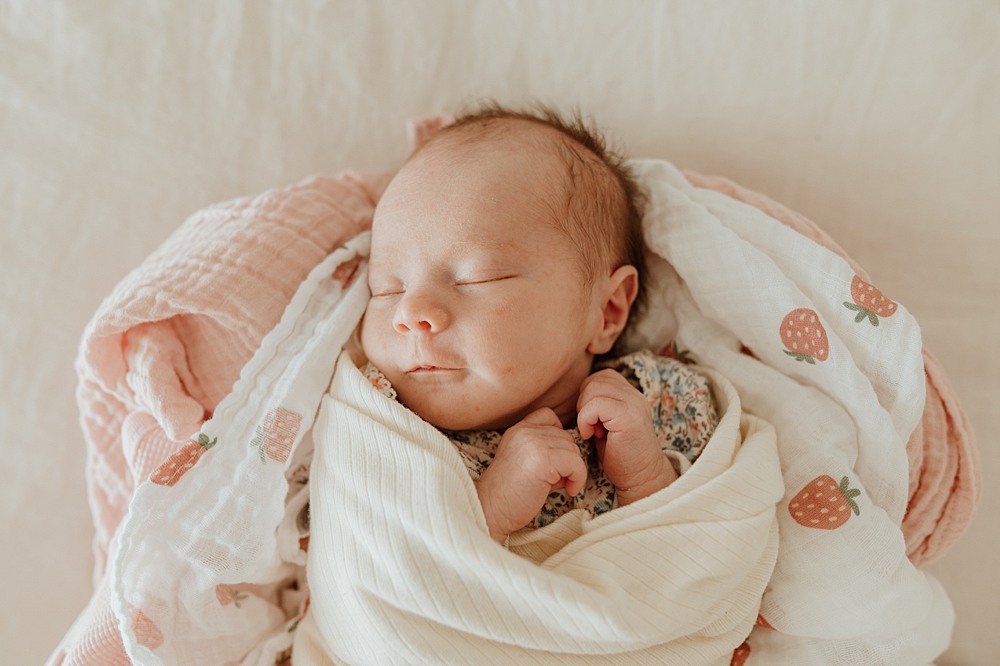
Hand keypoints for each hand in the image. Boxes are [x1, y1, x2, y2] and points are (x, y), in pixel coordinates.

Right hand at [475, 408, 587, 543]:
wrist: (490, 510)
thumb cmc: (509, 494)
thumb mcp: (525, 463)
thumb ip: (546, 452)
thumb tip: (574, 455)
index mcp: (518, 430)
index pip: (548, 416)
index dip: (559, 436)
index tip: (555, 459)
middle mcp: (524, 431)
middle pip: (566, 436)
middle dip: (567, 460)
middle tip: (557, 480)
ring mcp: (533, 443)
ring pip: (573, 450)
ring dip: (573, 470)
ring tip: (560, 485)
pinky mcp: (542, 459)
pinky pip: (576, 464)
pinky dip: (578, 478)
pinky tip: (568, 490)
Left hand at [577, 369, 675, 505]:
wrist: (640, 478)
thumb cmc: (619, 455)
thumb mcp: (606, 424)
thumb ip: (597, 406)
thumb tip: (577, 395)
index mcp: (630, 394)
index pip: (601, 376)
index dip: (588, 395)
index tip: (592, 420)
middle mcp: (635, 394)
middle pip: (595, 380)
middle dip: (584, 403)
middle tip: (590, 427)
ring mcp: (634, 404)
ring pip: (594, 388)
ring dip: (585, 411)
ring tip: (593, 431)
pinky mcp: (629, 416)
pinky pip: (596, 404)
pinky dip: (586, 419)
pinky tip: (591, 436)